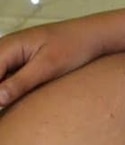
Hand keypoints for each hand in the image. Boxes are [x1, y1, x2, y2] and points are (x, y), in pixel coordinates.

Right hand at [0, 7, 124, 106]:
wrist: (94, 36)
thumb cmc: (74, 47)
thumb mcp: (48, 67)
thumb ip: (21, 82)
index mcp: (8, 46)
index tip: (3, 106)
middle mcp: (6, 49)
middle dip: (0, 92)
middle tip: (9, 107)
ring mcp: (14, 55)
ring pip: (1, 77)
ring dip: (5, 91)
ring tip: (13, 109)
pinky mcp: (24, 62)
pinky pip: (10, 77)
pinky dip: (12, 89)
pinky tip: (19, 101)